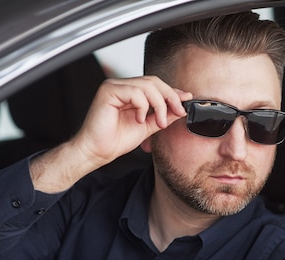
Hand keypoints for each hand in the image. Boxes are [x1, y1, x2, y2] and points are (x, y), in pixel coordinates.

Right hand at [72, 76, 192, 164]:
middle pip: (154, 81)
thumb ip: (162, 116)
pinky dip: (142, 106)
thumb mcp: (147, 127)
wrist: (98, 152)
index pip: (156, 84)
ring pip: (147, 85)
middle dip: (170, 97)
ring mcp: (114, 86)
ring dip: (159, 105)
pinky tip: (138, 119)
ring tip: (158, 122)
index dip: (172, 92)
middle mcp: (122, 85)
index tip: (186, 100)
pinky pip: (134, 92)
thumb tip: (180, 108)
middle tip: (178, 112)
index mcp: (130, 92)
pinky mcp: (108, 91)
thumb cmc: (116, 140)